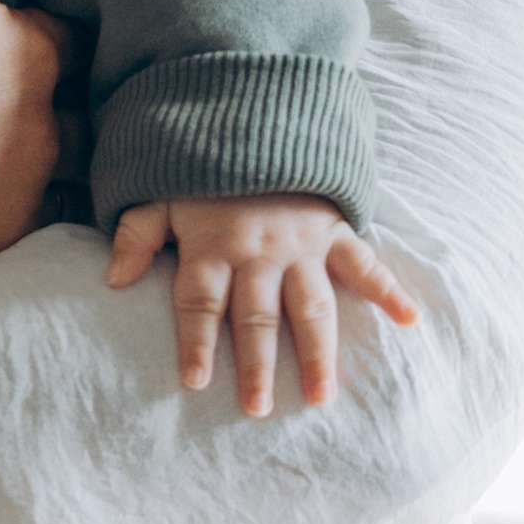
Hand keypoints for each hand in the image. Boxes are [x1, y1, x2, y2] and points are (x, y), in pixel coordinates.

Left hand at [105, 193, 420, 418]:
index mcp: (212, 247)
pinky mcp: (333, 231)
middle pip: (256, 317)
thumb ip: (136, 236)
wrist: (257, 114)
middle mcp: (258, 252)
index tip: (195, 383)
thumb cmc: (205, 168)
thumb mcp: (159, 193)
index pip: (199, 303)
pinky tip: (410, 319)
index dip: (195, 342)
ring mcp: (300, 245)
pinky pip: (364, 263)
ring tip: (321, 395)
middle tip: (258, 409)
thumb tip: (113, 281)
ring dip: (317, 352)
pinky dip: (389, 289)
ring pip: (310, 306)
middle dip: (256, 365)